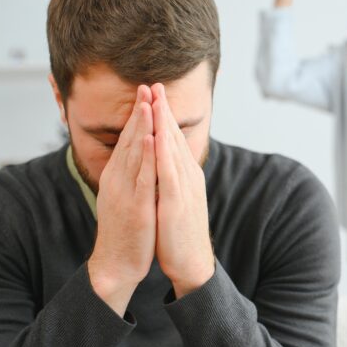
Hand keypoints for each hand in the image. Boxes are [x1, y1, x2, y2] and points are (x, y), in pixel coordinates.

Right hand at [88, 84, 156, 316]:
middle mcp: (117, 180)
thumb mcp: (126, 197)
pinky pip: (141, 177)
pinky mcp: (135, 207)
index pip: (127, 140)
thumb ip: (131, 176)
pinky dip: (144, 156)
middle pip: (129, 140)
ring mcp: (125, 193)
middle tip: (146, 86)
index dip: (136, 116)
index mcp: (117, 177)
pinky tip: (150, 139)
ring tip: (148, 102)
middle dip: (139, 112)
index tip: (144, 94)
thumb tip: (139, 158)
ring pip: (134, 153)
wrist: (116, 263)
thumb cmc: (125, 232)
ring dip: (141, 126)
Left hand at [151, 83, 214, 297]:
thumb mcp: (175, 199)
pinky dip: (161, 152)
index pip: (173, 139)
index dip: (164, 115)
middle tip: (155, 83)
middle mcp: (187, 177)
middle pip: (174, 137)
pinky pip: (168, 173)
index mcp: (185, 176)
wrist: (191, 262)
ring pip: (172, 150)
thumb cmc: (179, 233)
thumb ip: (170, 179)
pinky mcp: (176, 203)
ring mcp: (183, 189)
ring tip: (155, 100)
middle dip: (164, 110)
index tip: (155, 94)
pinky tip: (155, 136)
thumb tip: (161, 164)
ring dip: (163, 123)